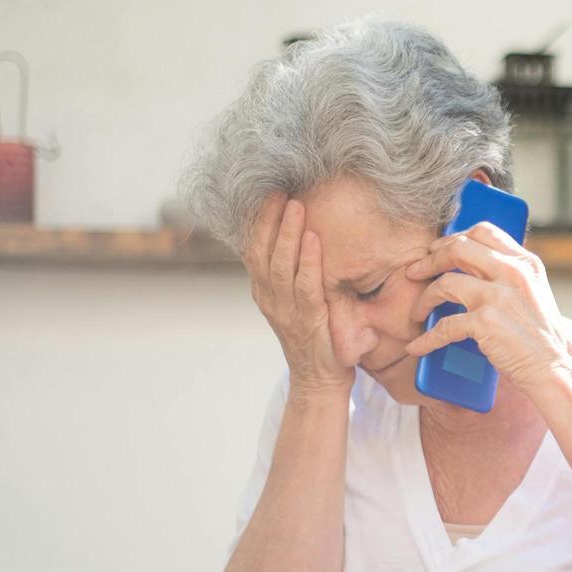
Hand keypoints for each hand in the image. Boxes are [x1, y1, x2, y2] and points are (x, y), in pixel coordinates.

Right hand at [241, 193, 352, 393]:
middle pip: (262, 252)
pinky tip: (314, 238)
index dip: (258, 222)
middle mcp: (270, 299)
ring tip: (296, 205)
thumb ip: (295, 276)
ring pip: (281, 265)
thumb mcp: (297, 304)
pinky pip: (306, 286)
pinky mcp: (308, 321)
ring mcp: (286, 311)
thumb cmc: (314, 340)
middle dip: (269, 218)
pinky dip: (309, 261)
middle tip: (280, 189)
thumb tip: (304, 238)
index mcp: (264, 293)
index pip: (253, 250)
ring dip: (288, 233)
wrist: (318, 382)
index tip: (266, 194)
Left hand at [403, 221, 571, 394]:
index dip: (453, 237)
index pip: (482, 231)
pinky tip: (418, 346)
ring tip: (416, 313)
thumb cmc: (541, 337)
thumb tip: (472, 267)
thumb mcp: (532, 292)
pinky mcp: (486, 322)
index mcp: (524, 262)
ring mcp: (498, 296)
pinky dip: (427, 338)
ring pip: (445, 283)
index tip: (436, 249)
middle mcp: (512, 272)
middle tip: (414, 272)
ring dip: (424, 299)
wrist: (555, 368)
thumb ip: (508, 275)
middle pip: (458, 249)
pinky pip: (444, 325)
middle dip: (430, 259)